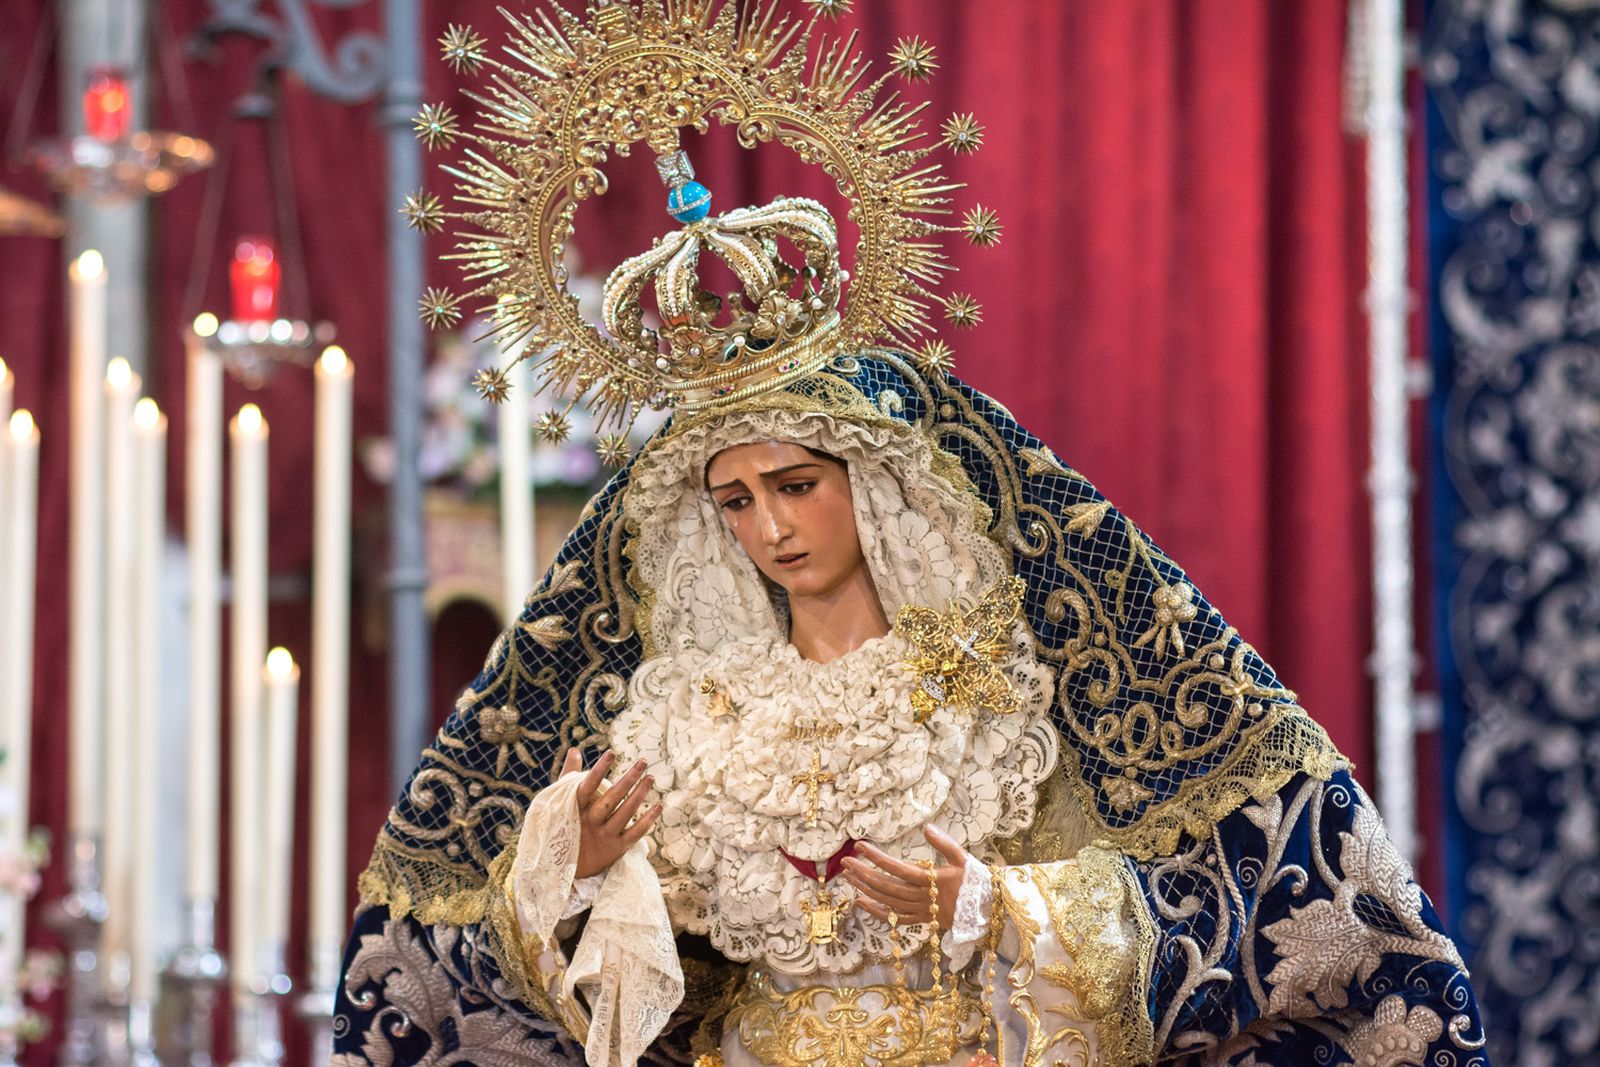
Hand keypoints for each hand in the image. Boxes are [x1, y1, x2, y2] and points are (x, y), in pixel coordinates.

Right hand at [562, 748, 662, 878]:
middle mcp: (590, 822)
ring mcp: (603, 836)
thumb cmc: (566, 825)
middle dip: (628, 779)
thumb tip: (575, 749)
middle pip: (611, 798)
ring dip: (639, 795)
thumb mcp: (562, 802)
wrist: (564, 868)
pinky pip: (635, 833)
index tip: (612, 753)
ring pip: (625, 813)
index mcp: (575, 809)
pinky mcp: (616, 849)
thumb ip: (570, 775)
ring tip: (651, 778)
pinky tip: (659, 806)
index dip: (599, 770)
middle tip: (643, 761)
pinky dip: (648, 821)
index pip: (587, 786)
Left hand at [843, 824, 966, 929]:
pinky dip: (877, 912)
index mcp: (933, 880)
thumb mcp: (964, 858)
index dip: (877, 858)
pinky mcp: (922, 920)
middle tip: (846, 862)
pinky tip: (860, 902)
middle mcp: (923, 898)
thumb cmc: (976, 881)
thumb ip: (945, 843)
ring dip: (866, 889)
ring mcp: (921, 911)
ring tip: (848, 876)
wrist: (989, 910)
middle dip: (864, 873)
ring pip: (888, 902)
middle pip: (887, 886)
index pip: (898, 868)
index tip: (860, 846)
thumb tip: (927, 828)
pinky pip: (895, 918)